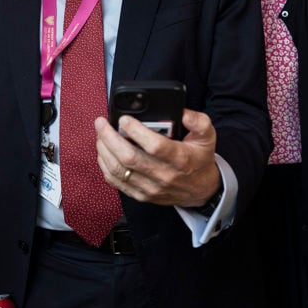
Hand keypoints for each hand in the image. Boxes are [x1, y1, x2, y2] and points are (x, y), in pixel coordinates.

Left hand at [94, 108, 220, 207]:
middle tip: (101, 123)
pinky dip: (105, 166)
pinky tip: (103, 152)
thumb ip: (198, 122)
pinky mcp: (142, 195)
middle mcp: (164, 175)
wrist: (200, 191)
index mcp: (180, 159)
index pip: (154, 146)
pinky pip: (117, 182)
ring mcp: (151, 188)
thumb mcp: (207, 137)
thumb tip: (182, 112)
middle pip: (129, 158)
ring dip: (105, 151)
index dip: (136, 131)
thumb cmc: (200, 160)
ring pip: (119, 170)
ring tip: (100, 134)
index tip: (124, 119)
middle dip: (110, 138)